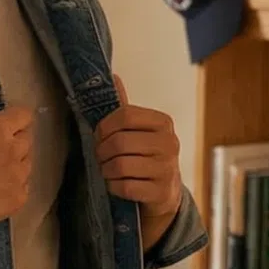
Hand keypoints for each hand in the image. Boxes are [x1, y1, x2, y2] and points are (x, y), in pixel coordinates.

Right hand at [0, 80, 32, 236]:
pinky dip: (12, 187)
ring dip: (15, 164)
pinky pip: (24, 187)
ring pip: (27, 163)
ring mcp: (18, 177)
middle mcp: (13, 151)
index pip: (24, 114)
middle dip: (14, 141)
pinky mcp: (17, 199)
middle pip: (28, 138)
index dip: (14, 118)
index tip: (2, 126)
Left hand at [95, 75, 182, 224]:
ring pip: (119, 166)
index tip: (100, 136)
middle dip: (101, 151)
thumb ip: (124, 109)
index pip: (124, 115)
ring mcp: (167, 169)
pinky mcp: (160, 192)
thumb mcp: (137, 131)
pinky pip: (124, 187)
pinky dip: (113, 186)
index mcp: (163, 123)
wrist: (164, 192)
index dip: (104, 127)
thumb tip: (112, 76)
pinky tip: (116, 184)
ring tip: (108, 170)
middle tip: (101, 156)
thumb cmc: (145, 156)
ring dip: (106, 170)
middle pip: (119, 142)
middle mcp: (169, 143)